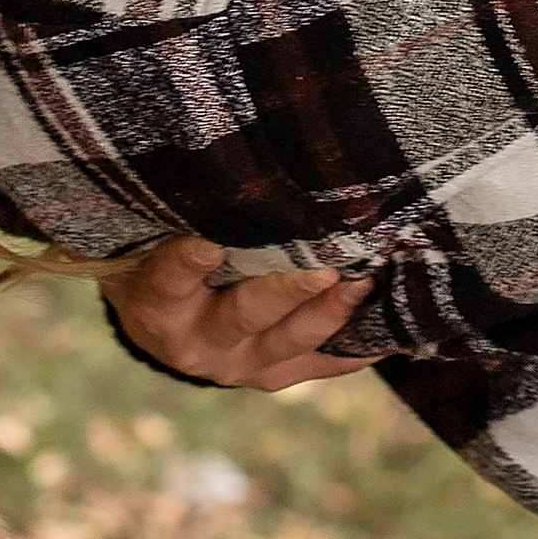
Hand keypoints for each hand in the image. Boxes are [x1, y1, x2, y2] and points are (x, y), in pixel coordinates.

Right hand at [110, 235, 381, 390]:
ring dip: (330, 312)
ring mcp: (239, 365)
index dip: (189, 262)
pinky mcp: (275, 375)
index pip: (169, 280)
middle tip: (323, 266)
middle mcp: (196, 342)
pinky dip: (357, 347)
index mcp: (157, 305)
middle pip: (243, 314)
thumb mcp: (149, 237)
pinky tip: (389, 326)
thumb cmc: (158, 259)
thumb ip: (179, 212)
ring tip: (363, 282)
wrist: (160, 322)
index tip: (209, 241)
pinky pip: (322, 365)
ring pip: (290, 341)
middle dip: (287, 290)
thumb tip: (224, 163)